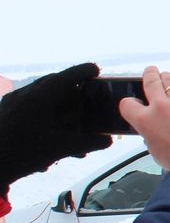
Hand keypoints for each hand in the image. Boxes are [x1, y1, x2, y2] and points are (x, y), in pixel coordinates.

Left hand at [0, 62, 113, 197]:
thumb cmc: (21, 153)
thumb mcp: (59, 148)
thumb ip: (87, 143)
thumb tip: (107, 140)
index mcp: (38, 98)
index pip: (66, 77)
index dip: (83, 71)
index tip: (96, 70)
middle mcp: (23, 95)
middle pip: (52, 84)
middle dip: (71, 90)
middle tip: (86, 96)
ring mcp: (11, 103)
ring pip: (41, 96)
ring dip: (58, 106)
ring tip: (70, 121)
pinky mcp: (5, 113)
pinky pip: (29, 107)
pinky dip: (45, 114)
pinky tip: (51, 133)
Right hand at [118, 67, 169, 170]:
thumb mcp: (153, 146)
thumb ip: (150, 131)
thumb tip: (154, 126)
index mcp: (145, 120)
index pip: (127, 104)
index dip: (129, 103)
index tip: (134, 103)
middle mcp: (161, 106)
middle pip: (151, 82)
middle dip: (149, 74)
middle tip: (150, 71)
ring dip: (166, 77)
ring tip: (166, 76)